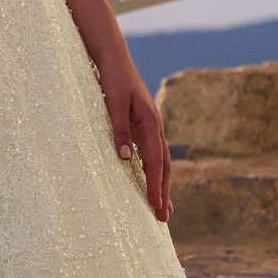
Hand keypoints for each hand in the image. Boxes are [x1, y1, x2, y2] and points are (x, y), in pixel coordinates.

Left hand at [96, 50, 172, 221]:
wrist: (114, 59)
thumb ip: (119, 130)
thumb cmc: (113, 80)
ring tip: (163, 209)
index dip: (155, 186)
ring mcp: (150, 128)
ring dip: (162, 185)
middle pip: (164, 167)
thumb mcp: (112, 103)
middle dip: (163, 193)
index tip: (154, 207)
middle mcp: (154, 128)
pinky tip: (151, 183)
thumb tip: (125, 158)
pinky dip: (155, 173)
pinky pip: (152, 155)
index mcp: (150, 123)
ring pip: (161, 162)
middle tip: (163, 219)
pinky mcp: (143, 127)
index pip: (156, 162)